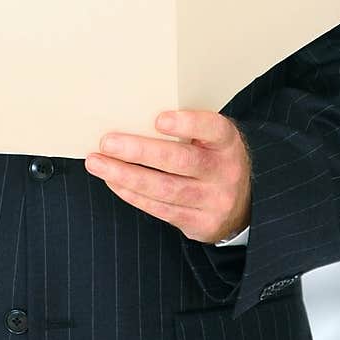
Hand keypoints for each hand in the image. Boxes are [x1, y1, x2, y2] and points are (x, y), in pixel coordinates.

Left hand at [84, 109, 251, 244]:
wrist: (242, 204)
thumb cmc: (213, 159)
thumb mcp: (211, 140)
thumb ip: (187, 130)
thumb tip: (133, 116)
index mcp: (228, 143)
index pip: (213, 129)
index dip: (187, 124)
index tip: (158, 119)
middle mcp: (225, 171)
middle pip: (181, 161)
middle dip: (139, 151)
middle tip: (107, 142)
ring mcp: (214, 201)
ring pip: (165, 189)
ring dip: (126, 175)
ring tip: (97, 163)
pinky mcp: (200, 223)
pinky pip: (160, 209)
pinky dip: (132, 194)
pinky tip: (113, 180)